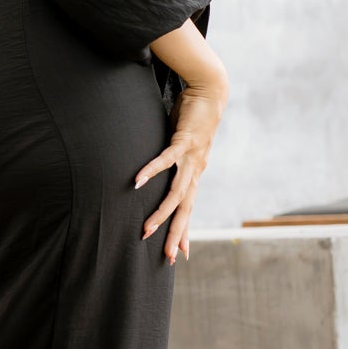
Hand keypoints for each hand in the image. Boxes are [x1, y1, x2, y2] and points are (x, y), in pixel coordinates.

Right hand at [135, 25, 227, 264]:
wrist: (210, 91)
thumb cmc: (192, 117)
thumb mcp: (183, 145)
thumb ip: (174, 159)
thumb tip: (157, 171)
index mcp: (194, 173)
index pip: (188, 208)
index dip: (183, 231)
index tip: (179, 254)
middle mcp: (195, 170)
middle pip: (185, 209)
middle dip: (175, 233)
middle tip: (165, 256)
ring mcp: (191, 157)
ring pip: (177, 192)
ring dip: (162, 212)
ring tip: (147, 228)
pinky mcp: (183, 141)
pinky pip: (166, 160)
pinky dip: (151, 171)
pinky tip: (137, 182)